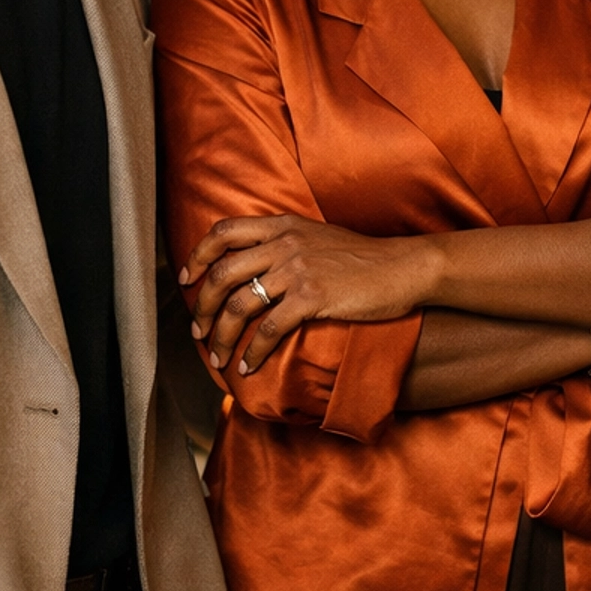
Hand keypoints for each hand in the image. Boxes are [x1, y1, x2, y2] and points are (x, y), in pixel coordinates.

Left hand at [181, 215, 436, 377]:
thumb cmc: (363, 258)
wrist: (403, 267)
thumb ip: (284, 242)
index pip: (224, 231)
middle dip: (202, 306)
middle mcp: (284, 243)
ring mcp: (298, 269)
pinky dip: (253, 351)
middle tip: (197, 330)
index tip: (187, 279)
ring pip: (240, 304)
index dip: (198, 255)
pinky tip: (248, 366)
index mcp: (283, 225)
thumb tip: (254, 263)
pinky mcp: (313, 296)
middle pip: (223, 273)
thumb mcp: (317, 236)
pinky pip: (269, 328)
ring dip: (221, 335)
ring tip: (217, 355)